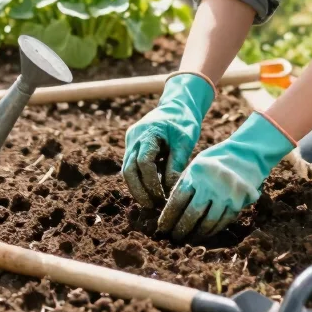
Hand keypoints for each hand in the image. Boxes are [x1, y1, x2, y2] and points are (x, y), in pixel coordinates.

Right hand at [122, 72, 214, 207]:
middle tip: (153, 207)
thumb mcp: (184, 142)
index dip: (151, 183)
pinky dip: (139, 180)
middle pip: (129, 169)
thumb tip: (171, 193)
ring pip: (127, 170)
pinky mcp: (132, 145)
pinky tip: (150, 192)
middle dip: (139, 191)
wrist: (177, 104)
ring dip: (137, 188)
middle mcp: (134, 137)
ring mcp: (131, 141)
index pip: (143, 162)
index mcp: (148, 132)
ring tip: (151, 203)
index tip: (162, 198)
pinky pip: (131, 166)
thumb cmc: (184, 121)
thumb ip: (176, 166)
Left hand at [158, 112, 294, 239]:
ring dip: (195, 234)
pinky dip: (211, 231)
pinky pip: (222, 223)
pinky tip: (203, 234)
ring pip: (207, 223)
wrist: (245, 154)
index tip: (162, 228)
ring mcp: (225, 195)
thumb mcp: (195, 166)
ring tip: (187, 239)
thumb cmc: (214, 161)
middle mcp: (210, 184)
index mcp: (196, 173)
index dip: (168, 217)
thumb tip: (169, 210)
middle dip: (180, 229)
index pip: (177, 201)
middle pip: (191, 215)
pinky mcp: (237, 203)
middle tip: (173, 238)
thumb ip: (184, 185)